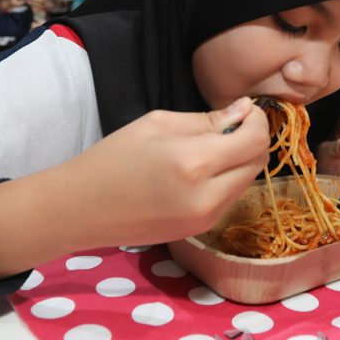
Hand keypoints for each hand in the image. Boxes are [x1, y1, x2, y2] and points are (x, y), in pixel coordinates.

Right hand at [0, 98, 269, 278]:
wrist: (82, 209)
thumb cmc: (113, 158)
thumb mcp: (157, 124)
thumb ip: (206, 120)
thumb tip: (244, 111)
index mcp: (194, 163)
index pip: (254, 141)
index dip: (258, 121)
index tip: (246, 110)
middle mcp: (207, 196)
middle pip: (257, 163)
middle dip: (253, 140)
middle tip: (233, 125)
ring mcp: (206, 218)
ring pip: (247, 182)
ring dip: (242, 160)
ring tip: (215, 146)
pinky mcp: (200, 230)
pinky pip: (230, 198)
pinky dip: (228, 179)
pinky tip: (204, 169)